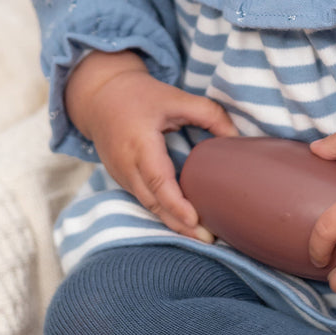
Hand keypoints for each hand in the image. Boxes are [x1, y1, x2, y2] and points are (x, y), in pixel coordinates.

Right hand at [66, 50, 238, 238]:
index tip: (195, 219)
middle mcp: (126, 165)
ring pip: (149, 206)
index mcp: (139, 143)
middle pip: (153, 202)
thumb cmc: (139, 95)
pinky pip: (145, 201)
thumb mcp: (176, 97)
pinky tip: (184, 222)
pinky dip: (164, 213)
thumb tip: (236, 138)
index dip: (176, 202)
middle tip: (210, 239)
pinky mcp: (123, 180)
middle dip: (180, 224)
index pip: (157, 180)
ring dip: (173, 223)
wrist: (99, 97)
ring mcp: (121, 176)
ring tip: (203, 237)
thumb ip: (209, 114)